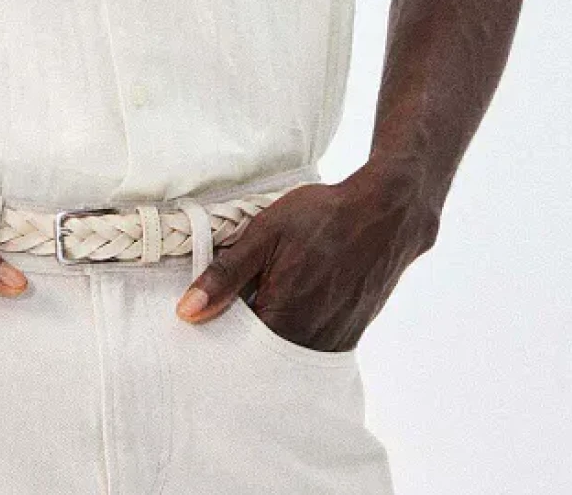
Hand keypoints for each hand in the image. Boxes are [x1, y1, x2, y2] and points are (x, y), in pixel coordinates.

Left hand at [174, 165, 439, 351]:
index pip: (233, 348)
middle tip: (231, 307)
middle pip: (260, 356)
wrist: (385, 215)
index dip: (216, 332)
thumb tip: (186, 312)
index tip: (204, 318)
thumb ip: (225, 275)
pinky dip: (295, 333)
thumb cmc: (322, 217)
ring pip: (286, 353)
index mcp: (281, 318)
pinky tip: (292, 303)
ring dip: (270, 336)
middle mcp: (308, 341)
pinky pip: (311, 348)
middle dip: (241, 338)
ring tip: (265, 299)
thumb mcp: (264, 233)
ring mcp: (332, 342)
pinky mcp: (349, 336)